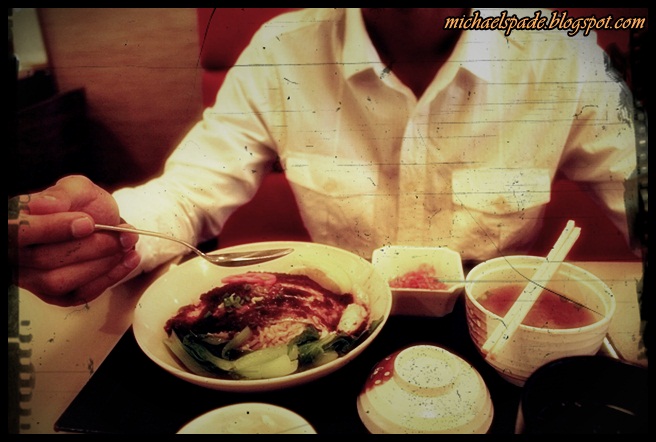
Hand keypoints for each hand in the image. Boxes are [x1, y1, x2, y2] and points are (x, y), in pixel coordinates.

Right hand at [8, 175, 140, 305]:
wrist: (99, 221)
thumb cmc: (82, 205)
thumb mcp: (76, 188)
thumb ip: (63, 193)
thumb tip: (45, 205)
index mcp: (14, 224)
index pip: (20, 232)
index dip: (53, 229)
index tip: (88, 223)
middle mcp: (17, 255)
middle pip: (42, 259)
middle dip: (88, 247)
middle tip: (120, 235)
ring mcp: (33, 278)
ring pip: (58, 281)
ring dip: (99, 265)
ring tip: (126, 246)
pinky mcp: (55, 295)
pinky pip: (77, 295)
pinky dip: (106, 279)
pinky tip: (127, 260)